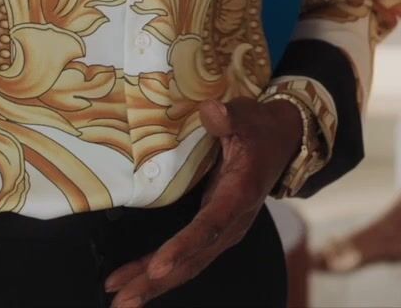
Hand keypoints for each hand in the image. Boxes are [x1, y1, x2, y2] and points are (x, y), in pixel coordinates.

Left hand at [104, 97, 301, 307]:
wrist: (280, 143)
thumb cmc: (259, 129)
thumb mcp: (248, 115)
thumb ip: (230, 116)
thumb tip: (212, 111)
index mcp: (239, 194)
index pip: (211, 225)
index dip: (185, 246)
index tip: (160, 266)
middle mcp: (232, 222)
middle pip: (194, 258)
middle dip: (158, 281)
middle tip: (124, 299)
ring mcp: (222, 231)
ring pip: (188, 266)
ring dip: (153, 284)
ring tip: (120, 299)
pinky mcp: (212, 232)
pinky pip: (185, 259)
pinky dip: (156, 272)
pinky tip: (129, 281)